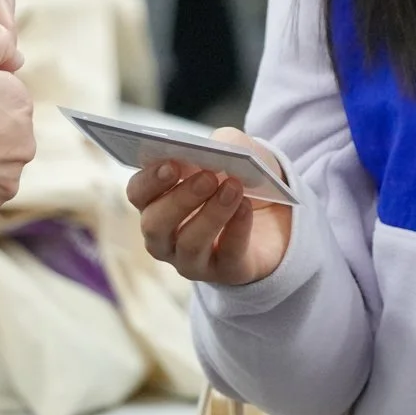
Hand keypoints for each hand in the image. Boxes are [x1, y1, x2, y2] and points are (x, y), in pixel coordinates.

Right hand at [127, 128, 291, 285]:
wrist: (278, 215)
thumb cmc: (240, 178)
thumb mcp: (235, 151)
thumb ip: (222, 143)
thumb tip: (216, 149)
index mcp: (157, 201)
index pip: (137, 193)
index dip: (149, 180)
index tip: (171, 163)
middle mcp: (166, 236)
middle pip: (155, 224)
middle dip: (180, 199)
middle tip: (207, 177)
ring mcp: (193, 259)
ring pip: (190, 244)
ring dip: (211, 214)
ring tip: (233, 188)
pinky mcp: (226, 272)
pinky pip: (227, 256)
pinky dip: (236, 230)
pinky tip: (246, 209)